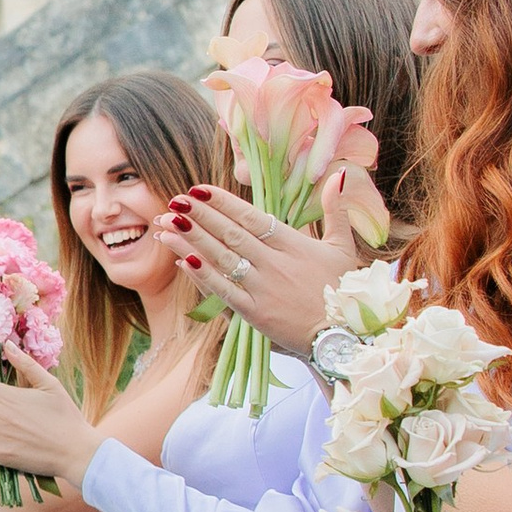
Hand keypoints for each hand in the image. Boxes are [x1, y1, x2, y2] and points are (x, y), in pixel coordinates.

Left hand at [154, 186, 366, 355]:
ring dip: (192, 240)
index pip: (251, 217)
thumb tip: (338, 175)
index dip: (223, 202)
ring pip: (222, 259)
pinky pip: (223, 291)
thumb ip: (337, 210)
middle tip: (174, 200)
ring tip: (168, 223)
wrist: (344, 335)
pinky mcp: (255, 313)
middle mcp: (274, 263)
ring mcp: (263, 288)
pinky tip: (183, 261)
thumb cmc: (343, 289)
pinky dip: (203, 276)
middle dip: (200, 215)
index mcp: (293, 244)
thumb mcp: (344, 246)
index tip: (199, 189)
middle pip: (231, 234)